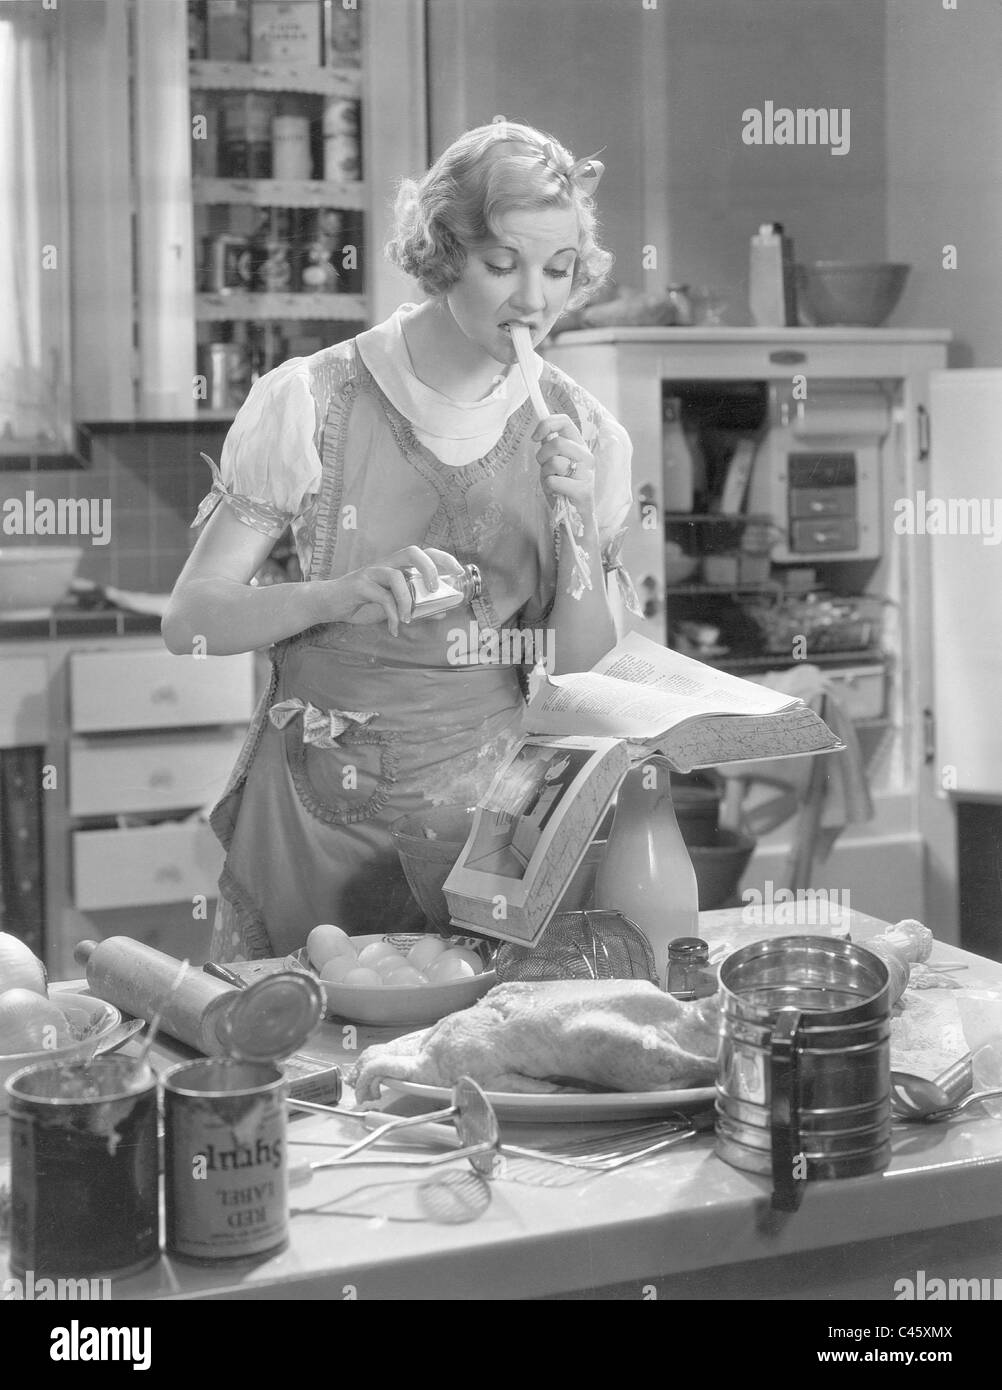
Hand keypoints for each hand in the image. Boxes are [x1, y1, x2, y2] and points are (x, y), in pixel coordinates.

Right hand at [315, 546, 463, 636]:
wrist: (329, 604)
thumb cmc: (362, 603)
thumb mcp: (393, 606)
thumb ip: (416, 607)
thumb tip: (442, 611)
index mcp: (396, 566)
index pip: (424, 552)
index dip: (443, 558)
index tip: (458, 571)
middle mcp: (386, 564)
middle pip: (412, 551)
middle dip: (429, 568)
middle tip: (435, 589)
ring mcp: (372, 572)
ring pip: (396, 576)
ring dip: (407, 601)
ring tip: (407, 619)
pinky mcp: (359, 584)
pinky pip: (381, 598)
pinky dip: (391, 615)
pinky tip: (393, 628)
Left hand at [532, 414, 596, 525]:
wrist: (574, 516)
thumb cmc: (562, 488)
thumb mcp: (553, 464)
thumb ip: (549, 448)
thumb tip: (539, 431)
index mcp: (579, 446)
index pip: (565, 422)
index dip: (547, 425)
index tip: (535, 437)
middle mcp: (586, 456)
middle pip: (557, 442)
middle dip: (542, 455)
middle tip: (544, 467)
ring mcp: (586, 473)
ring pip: (555, 463)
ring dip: (546, 474)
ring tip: (553, 482)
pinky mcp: (583, 490)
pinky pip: (554, 481)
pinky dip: (549, 488)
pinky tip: (556, 493)